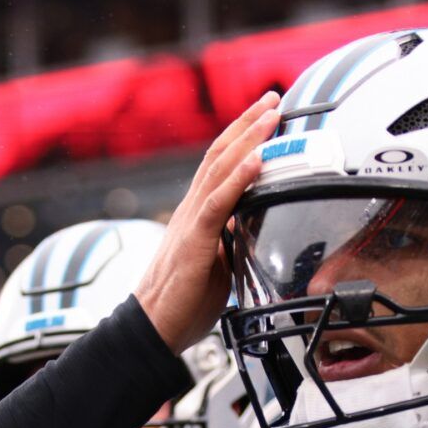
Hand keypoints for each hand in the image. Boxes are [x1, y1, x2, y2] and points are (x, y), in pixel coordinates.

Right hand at [134, 91, 280, 351]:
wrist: (154, 329)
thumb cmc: (182, 302)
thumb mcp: (218, 263)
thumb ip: (232, 238)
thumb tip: (251, 225)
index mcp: (198, 214)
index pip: (220, 164)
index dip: (243, 137)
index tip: (265, 114)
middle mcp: (192, 209)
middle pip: (220, 154)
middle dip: (248, 124)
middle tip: (272, 99)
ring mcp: (191, 222)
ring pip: (219, 169)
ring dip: (248, 139)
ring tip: (270, 116)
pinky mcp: (194, 241)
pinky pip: (219, 203)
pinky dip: (239, 178)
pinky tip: (257, 160)